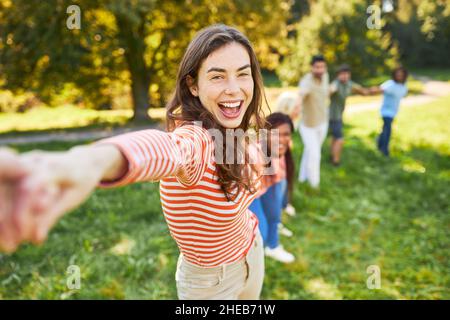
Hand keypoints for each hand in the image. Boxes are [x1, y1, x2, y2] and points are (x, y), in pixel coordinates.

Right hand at [0, 145, 114, 251]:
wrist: (82, 161)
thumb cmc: (80, 181)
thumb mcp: (72, 198)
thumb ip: (53, 214)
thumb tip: (36, 239)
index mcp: (52, 167)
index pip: (28, 189)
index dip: (20, 214)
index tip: (21, 237)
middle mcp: (34, 160)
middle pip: (11, 190)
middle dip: (7, 219)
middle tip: (9, 247)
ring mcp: (23, 162)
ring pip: (4, 189)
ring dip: (3, 218)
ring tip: (8, 244)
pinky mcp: (16, 168)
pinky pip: (6, 188)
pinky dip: (4, 209)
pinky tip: (6, 231)